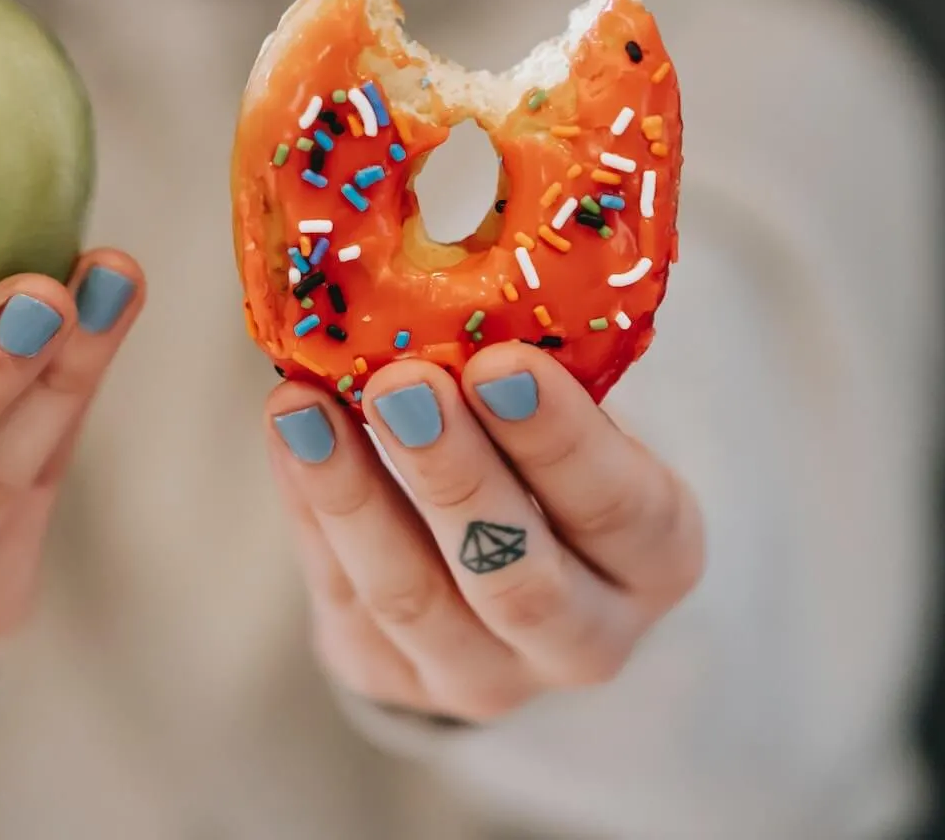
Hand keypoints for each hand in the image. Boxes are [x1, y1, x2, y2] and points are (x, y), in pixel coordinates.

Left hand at [265, 345, 704, 721]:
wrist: (494, 566)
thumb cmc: (540, 453)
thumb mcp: (566, 413)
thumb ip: (530, 368)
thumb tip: (451, 264)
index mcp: (655, 557)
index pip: (621, 509)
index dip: (561, 440)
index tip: (501, 362)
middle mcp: (585, 638)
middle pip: (518, 577)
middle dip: (454, 475)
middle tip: (401, 383)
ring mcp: (485, 676)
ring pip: (413, 598)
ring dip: (353, 494)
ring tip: (305, 405)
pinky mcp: (390, 680)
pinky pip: (342, 593)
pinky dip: (309, 506)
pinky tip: (289, 431)